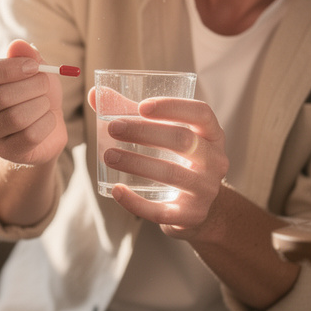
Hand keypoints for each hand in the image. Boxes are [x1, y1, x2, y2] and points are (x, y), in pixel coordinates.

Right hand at [0, 40, 67, 167]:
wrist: (46, 124)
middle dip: (32, 86)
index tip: (33, 67)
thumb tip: (18, 45)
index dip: (7, 69)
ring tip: (45, 102)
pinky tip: (47, 119)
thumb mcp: (33, 69)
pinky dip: (47, 123)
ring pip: (16, 118)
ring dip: (41, 105)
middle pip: (0, 97)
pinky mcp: (5, 151)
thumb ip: (25, 55)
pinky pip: (30, 136)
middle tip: (45, 82)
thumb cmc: (33, 92)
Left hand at [87, 91, 228, 238]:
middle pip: (182, 140)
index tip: (141, 106)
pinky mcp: (191, 215)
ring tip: (108, 155)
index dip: (173, 107)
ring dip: (136, 162)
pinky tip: (116, 190)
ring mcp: (206, 190)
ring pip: (171, 173)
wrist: (196, 209)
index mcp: (212, 135)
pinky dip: (135, 201)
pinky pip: (161, 210)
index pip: (201, 113)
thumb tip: (95, 95)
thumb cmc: (177, 162)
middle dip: (144, 132)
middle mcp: (216, 161)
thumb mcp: (167, 137)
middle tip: (113, 129)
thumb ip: (133, 115)